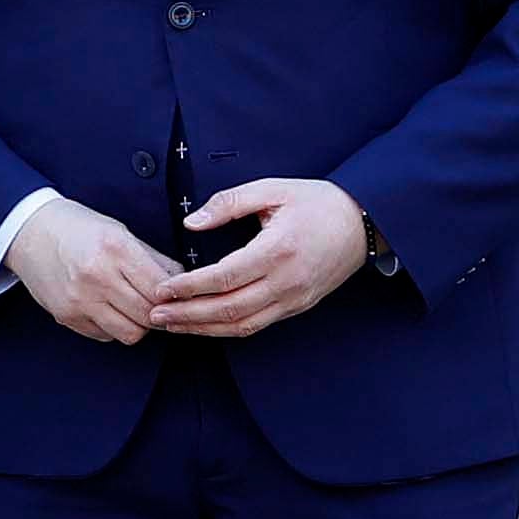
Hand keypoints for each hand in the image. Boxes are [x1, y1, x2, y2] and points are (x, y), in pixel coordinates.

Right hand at [5, 192, 176, 346]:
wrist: (30, 232)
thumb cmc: (76, 228)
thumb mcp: (119, 231)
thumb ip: (151, 259)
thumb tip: (180, 283)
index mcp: (114, 248)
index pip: (160, 288)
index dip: (174, 295)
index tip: (176, 295)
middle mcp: (96, 276)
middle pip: (147, 315)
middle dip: (159, 313)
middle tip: (159, 305)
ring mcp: (79, 300)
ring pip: (129, 333)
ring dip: (138, 324)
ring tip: (134, 308)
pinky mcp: (67, 316)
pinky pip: (105, 335)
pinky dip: (114, 327)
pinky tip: (109, 309)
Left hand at [153, 177, 373, 340]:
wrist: (363, 222)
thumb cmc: (317, 202)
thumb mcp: (272, 189)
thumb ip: (229, 202)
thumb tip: (191, 222)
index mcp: (278, 250)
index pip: (224, 277)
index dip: (189, 287)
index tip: (161, 289)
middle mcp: (287, 281)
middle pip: (229, 308)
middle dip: (187, 315)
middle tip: (155, 315)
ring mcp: (295, 298)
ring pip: (242, 325)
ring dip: (203, 328)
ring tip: (172, 324)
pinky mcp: (298, 306)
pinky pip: (258, 325)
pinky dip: (227, 328)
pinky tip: (203, 325)